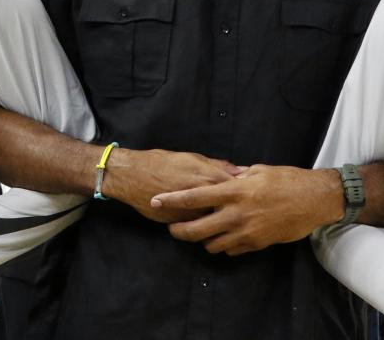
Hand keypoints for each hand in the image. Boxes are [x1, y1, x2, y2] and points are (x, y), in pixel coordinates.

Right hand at [101, 147, 241, 223]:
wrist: (132, 176)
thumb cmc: (160, 162)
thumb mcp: (190, 158)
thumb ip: (216, 165)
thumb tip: (239, 171)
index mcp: (209, 177)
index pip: (239, 189)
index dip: (246, 193)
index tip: (250, 195)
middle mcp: (205, 196)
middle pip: (231, 209)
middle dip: (237, 212)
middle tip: (241, 212)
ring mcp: (193, 212)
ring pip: (216, 221)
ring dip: (221, 222)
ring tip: (225, 221)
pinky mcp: (181, 222)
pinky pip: (198, 226)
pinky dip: (203, 225)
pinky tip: (204, 223)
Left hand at [152, 165, 343, 255]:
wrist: (316, 200)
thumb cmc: (288, 180)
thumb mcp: (258, 170)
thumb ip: (236, 176)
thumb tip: (224, 174)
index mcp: (233, 191)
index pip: (194, 197)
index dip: (171, 200)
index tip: (155, 201)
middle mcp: (236, 213)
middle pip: (197, 229)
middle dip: (179, 231)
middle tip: (172, 228)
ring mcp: (247, 231)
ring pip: (212, 244)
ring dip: (203, 240)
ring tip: (201, 232)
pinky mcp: (258, 244)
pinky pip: (232, 250)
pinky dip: (225, 246)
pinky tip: (225, 237)